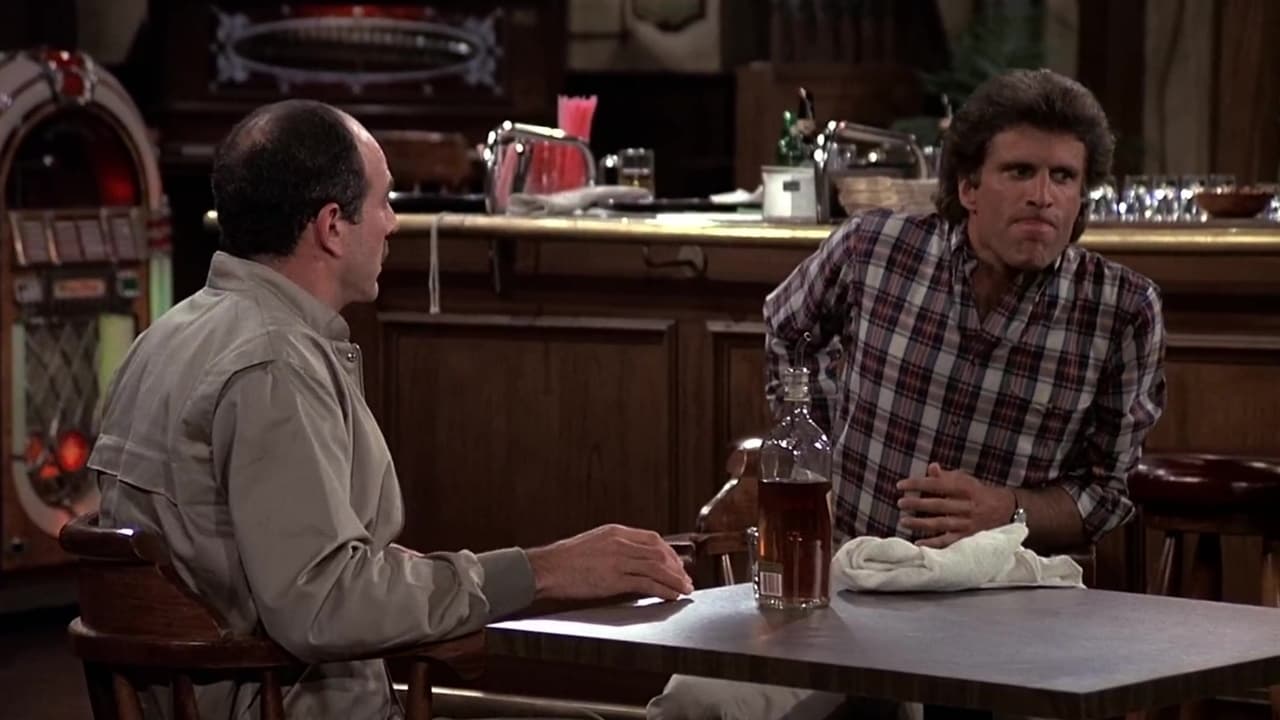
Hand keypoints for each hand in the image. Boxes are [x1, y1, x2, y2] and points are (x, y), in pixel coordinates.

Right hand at [526, 524, 692, 601]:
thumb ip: (614, 547)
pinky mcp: (614, 578)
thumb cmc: (565, 559)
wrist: (547, 568)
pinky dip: (663, 589)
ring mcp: (618, 560)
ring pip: (657, 567)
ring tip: (684, 588)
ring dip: (675, 579)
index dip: (669, 552)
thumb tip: (631, 558)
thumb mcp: (593, 543)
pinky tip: (670, 595)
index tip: (677, 563)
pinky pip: (647, 583)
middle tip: (686, 578)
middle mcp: (620, 542)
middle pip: (660, 552)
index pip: (653, 539)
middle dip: (677, 567)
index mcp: (615, 531)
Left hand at [896, 463, 1015, 548]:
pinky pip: (949, 541)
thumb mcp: (965, 480)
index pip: (937, 484)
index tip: (900, 485)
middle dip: (916, 504)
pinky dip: (933, 543)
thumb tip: (931, 467)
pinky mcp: (968, 537)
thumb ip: (947, 476)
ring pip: (941, 523)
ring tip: (903, 521)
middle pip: (938, 505)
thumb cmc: (978, 492)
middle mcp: (966, 506)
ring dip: (920, 523)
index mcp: (964, 488)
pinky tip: (918, 543)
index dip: (918, 484)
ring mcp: (967, 523)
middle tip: (900, 503)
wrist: (1005, 510)